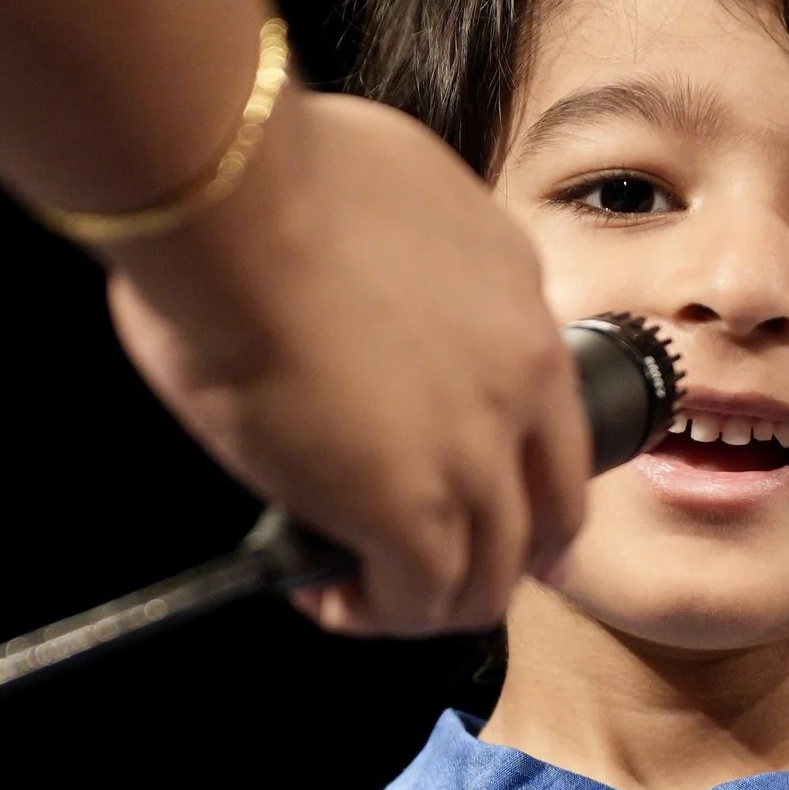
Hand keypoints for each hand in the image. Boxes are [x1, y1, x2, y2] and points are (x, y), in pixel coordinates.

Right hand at [106, 89, 588, 635]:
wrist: (236, 197)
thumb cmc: (267, 175)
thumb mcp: (387, 190)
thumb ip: (405, 250)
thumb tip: (353, 275)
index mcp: (518, 292)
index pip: (550, 410)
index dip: (510, 465)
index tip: (453, 477)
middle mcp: (522, 377)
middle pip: (552, 509)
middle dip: (501, 553)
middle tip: (431, 565)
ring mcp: (477, 449)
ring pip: (494, 573)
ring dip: (431, 596)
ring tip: (361, 590)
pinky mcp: (414, 509)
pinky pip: (422, 603)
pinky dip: (376, 613)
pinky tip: (324, 594)